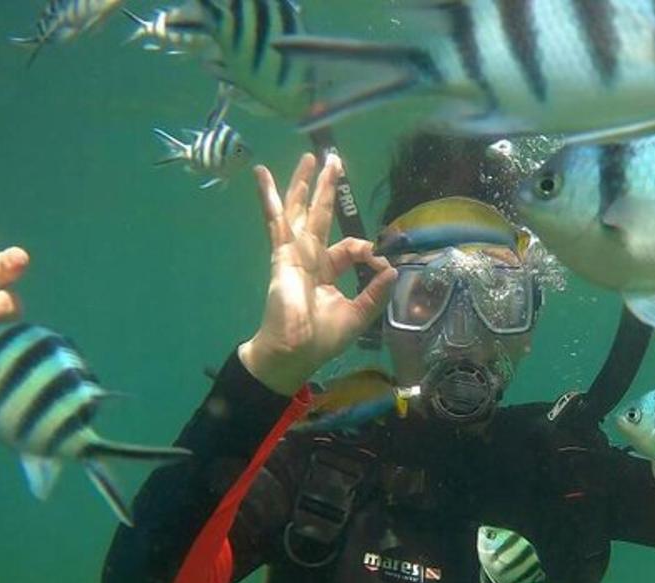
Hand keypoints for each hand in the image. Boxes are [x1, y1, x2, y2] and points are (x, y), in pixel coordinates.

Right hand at [239, 153, 396, 395]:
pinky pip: (275, 221)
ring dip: (303, 184)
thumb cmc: (321, 340)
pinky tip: (261, 176)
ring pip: (299, 211)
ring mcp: (294, 254)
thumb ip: (375, 294)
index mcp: (328, 272)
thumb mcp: (358, 316)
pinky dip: (268, 198)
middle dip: (327, 189)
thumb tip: (393, 270)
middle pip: (321, 216)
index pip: (350, 248)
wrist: (292, 353)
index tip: (381, 265)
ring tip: (309, 157)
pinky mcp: (281, 255)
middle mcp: (311, 259)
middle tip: (333, 161)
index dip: (367, 251)